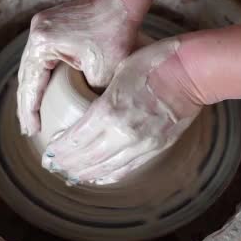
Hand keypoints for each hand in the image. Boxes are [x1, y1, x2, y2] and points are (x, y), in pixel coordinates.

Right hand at [17, 0, 139, 135]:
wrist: (122, 0)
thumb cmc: (115, 33)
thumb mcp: (102, 72)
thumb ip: (85, 93)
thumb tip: (79, 113)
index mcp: (42, 44)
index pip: (31, 86)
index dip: (30, 112)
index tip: (32, 132)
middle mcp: (35, 33)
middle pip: (26, 76)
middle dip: (26, 104)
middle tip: (27, 129)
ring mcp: (40, 26)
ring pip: (31, 67)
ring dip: (32, 90)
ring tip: (31, 115)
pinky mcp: (49, 25)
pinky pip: (40, 56)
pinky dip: (40, 75)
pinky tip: (42, 90)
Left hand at [41, 37, 203, 184]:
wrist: (191, 72)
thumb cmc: (153, 62)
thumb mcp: (117, 72)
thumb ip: (100, 96)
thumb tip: (84, 109)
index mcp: (109, 111)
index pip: (76, 139)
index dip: (60, 149)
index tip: (48, 151)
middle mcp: (123, 133)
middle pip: (87, 157)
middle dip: (66, 164)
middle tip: (52, 166)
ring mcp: (141, 144)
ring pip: (106, 167)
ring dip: (85, 173)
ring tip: (70, 175)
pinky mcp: (155, 148)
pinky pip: (127, 168)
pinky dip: (109, 175)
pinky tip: (97, 177)